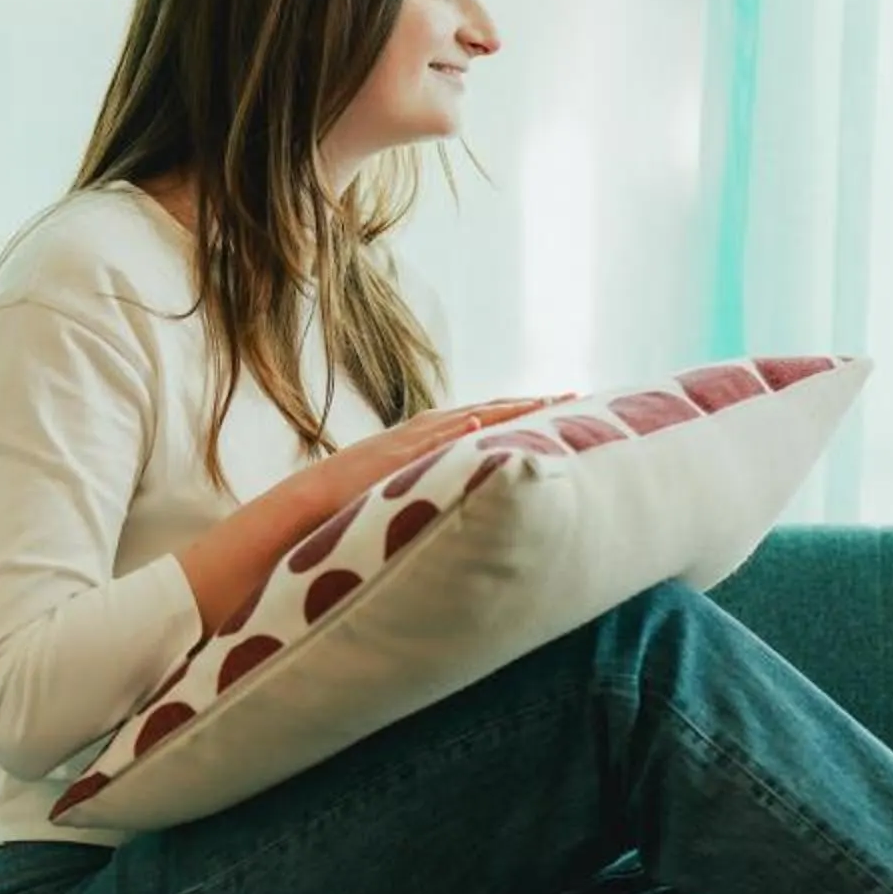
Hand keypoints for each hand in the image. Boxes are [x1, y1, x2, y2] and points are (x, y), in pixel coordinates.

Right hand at [297, 395, 569, 510]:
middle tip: (578, 395)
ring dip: (507, 410)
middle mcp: (430, 428)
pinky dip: (456, 431)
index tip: (568, 403)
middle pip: (492, 409)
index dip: (530, 409)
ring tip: (547, 402)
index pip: (494, 415)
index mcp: (438, 433)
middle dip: (534, 402)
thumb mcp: (418, 483)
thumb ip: (448, 478)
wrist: (314, 498)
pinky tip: (481, 423)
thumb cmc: (365, 497)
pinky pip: (429, 442)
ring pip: (469, 418)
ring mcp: (413, 440)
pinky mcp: (394, 457)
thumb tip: (484, 489)